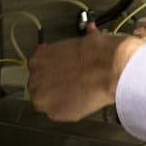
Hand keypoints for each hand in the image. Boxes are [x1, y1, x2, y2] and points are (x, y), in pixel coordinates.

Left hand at [27, 23, 144, 121]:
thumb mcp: (89, 37)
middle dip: (52, 85)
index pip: (37, 66)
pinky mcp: (55, 113)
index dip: (51, 68)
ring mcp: (43, 97)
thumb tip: (89, 31)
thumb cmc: (101, 53)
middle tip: (70, 83)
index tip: (61, 70)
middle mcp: (35, 78)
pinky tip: (80, 102)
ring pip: (45, 101)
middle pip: (38, 85)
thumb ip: (82, 39)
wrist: (111, 69)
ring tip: (75, 94)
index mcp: (39, 58)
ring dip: (57, 98)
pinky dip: (68, 110)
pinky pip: (58, 113)